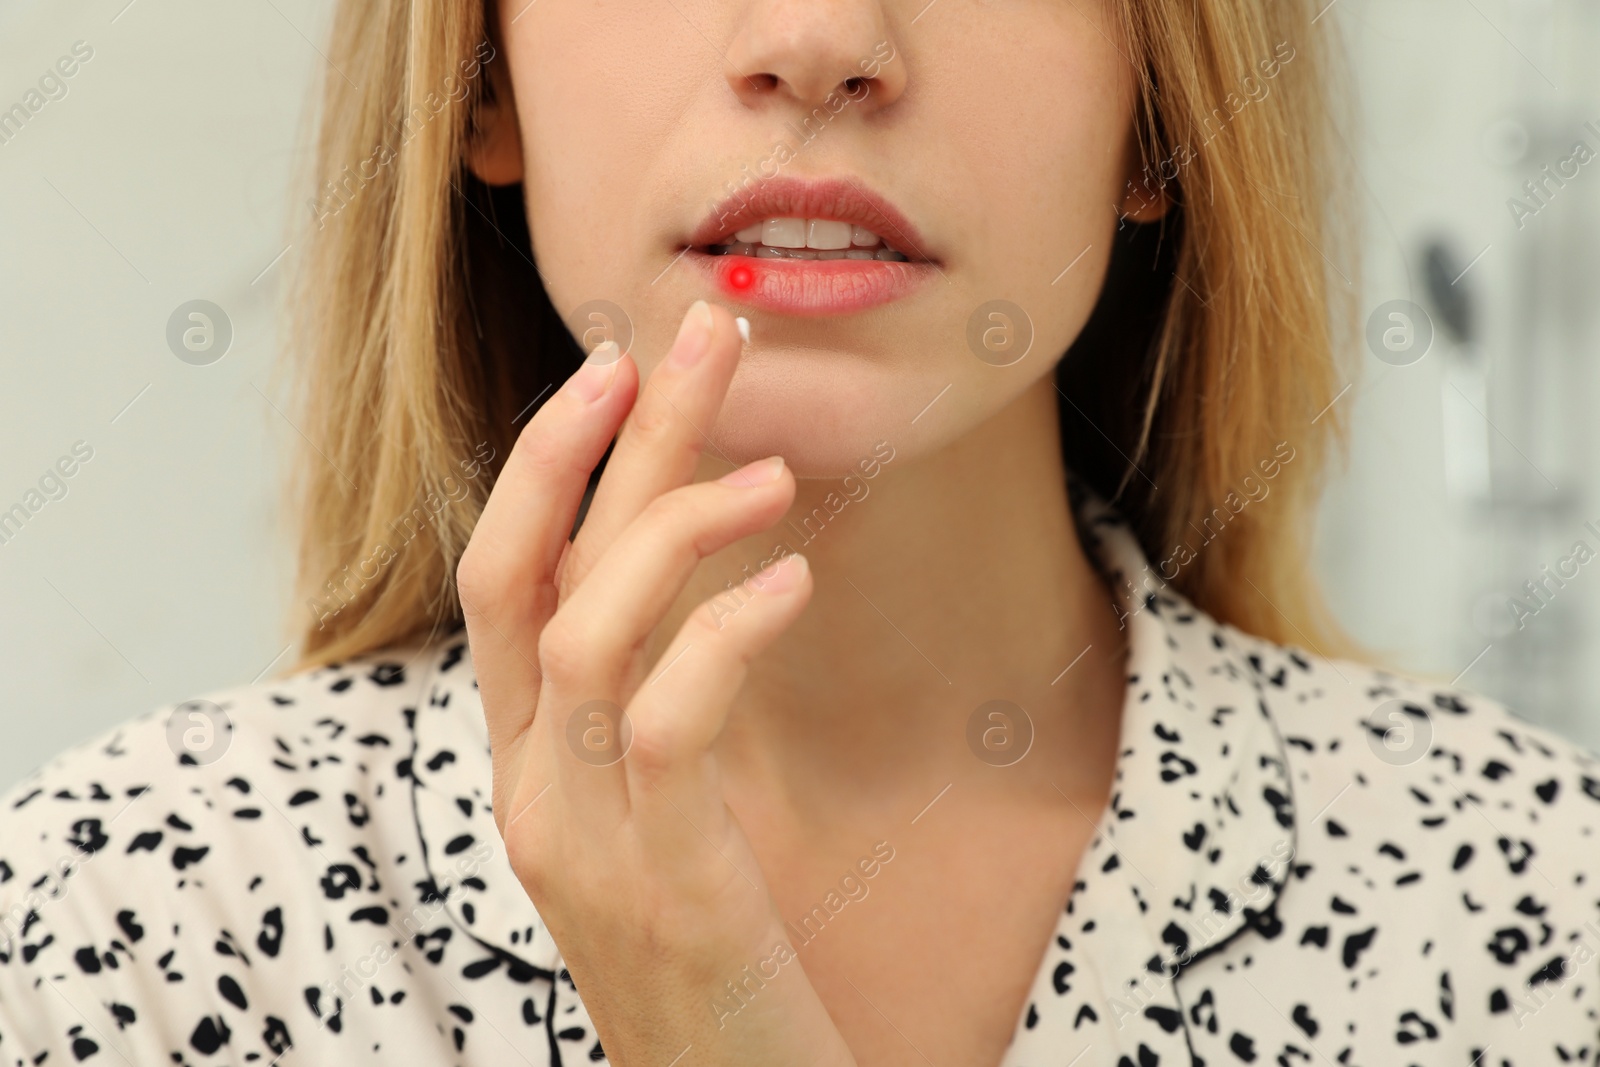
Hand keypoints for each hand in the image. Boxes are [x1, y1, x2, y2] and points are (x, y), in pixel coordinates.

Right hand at [457, 300, 854, 1066]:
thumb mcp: (665, 808)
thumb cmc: (713, 949)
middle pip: (535, 573)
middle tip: (701, 334)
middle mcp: (532, 790)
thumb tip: (696, 571)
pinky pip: (671, 728)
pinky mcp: (665, 889)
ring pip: (586, 638)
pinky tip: (790, 581)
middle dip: (612, 441)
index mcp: (530, 760)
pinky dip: (723, 636)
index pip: (507, 575)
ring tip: (776, 472)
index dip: (552, 458)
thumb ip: (655, 698)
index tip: (626, 360)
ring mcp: (585, 843)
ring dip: (675, 528)